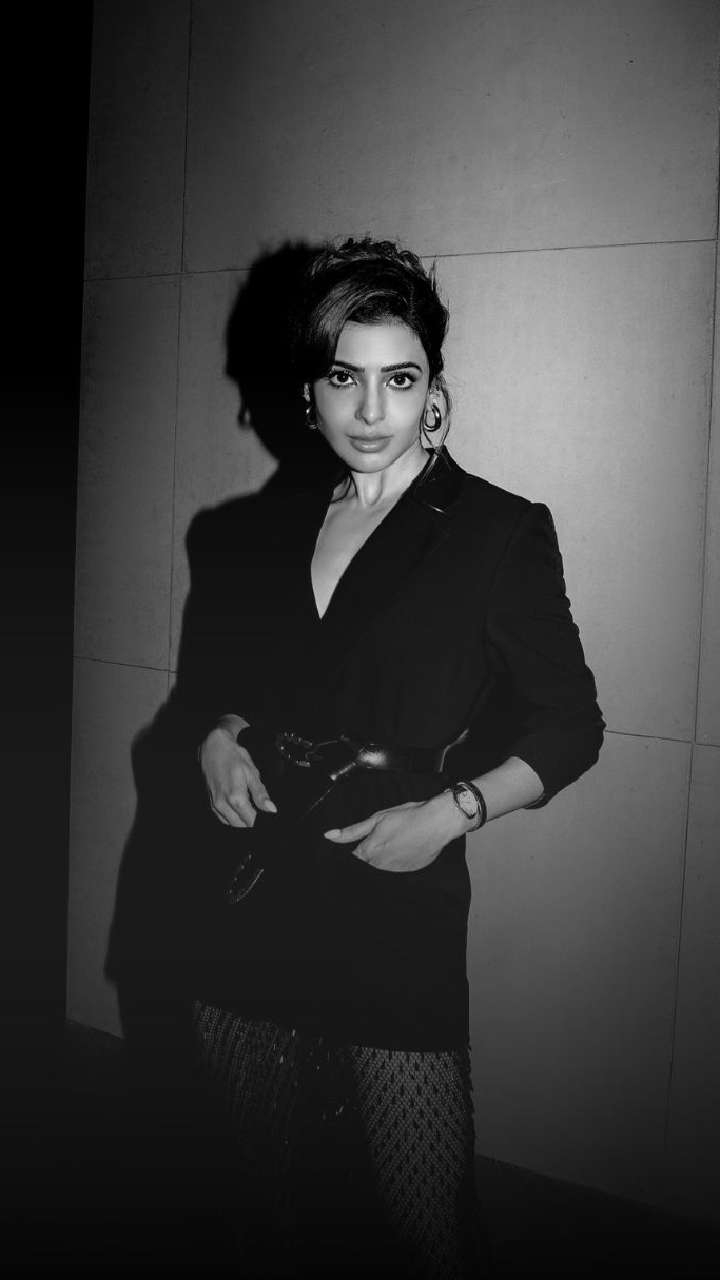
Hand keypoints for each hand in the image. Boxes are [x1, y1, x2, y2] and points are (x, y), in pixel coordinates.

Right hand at [198, 726, 276, 827]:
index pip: (252, 822)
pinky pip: (223, 819)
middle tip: (261, 815)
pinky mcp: (211, 803)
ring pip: (231, 824)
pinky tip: (240, 811)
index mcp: (236, 798)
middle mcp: (223, 805)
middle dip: (252, 823)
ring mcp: (215, 805)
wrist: (212, 748)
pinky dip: (233, 818)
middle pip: (241, 826)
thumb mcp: (252, 773)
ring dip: (242, 822)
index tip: (269, 819)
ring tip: (251, 812)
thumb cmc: (233, 757)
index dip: (262, 823)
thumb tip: (271, 810)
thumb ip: (261, 794)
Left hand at [323, 792, 467, 872]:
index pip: (355, 854)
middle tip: (387, 834)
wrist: (437, 823)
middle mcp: (380, 866)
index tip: (370, 836)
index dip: (361, 844)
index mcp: (369, 852)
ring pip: (382, 865)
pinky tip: (407, 846)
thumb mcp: (376, 819)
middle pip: (368, 860)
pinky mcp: (409, 871)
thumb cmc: (408, 817)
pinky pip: (398, 867)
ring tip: (399, 839)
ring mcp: (395, 870)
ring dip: (386, 855)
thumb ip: (352, 831)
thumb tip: (329, 836)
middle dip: (373, 849)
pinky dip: (400, 858)